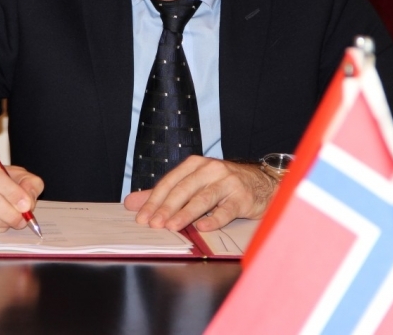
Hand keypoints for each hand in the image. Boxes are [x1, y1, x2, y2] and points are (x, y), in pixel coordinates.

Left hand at [123, 156, 276, 231]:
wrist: (261, 184)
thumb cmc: (222, 185)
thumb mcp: (193, 184)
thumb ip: (163, 194)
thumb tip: (132, 203)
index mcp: (195, 165)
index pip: (170, 181)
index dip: (154, 200)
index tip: (142, 217)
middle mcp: (211, 169)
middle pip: (184, 189)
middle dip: (167, 207)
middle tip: (154, 224)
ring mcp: (228, 182)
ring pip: (203, 198)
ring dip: (185, 213)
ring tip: (172, 226)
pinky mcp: (243, 197)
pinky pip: (226, 210)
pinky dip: (214, 220)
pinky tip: (202, 227)